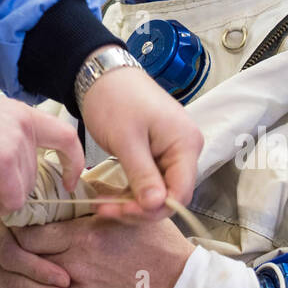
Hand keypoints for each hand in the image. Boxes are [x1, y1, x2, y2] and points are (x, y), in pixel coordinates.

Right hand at [0, 83, 83, 213]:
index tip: (69, 181)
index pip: (65, 137)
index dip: (72, 161)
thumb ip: (3, 131)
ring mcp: (16, 146)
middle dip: (14, 186)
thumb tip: (4, 156)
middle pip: (33, 173)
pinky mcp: (2, 164)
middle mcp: (25, 128)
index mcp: (22, 114)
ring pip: (22, 190)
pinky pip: (11, 199)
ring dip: (2, 196)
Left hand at [11, 214, 195, 287]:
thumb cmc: (156, 245)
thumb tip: (73, 183)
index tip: (19, 220)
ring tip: (30, 258)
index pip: (29, 234)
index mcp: (83, 239)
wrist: (177, 285)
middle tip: (17, 238)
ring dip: (32, 270)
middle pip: (26, 259)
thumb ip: (96, 198)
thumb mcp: (126, 212)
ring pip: (37, 282)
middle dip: (20, 248)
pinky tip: (50, 279)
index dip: (19, 226)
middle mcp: (75, 267)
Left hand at [78, 62, 202, 216]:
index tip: (123, 212)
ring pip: (157, 191)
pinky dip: (131, 191)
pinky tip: (111, 197)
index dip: (154, 209)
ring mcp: (171, 151)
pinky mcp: (157, 153)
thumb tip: (156, 206)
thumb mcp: (127, 139)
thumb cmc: (116, 99)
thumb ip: (143, 174)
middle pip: (170, 194)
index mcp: (185, 144)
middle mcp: (185, 149)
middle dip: (140, 208)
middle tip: (106, 211)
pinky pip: (149, 181)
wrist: (102, 75)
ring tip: (103, 206)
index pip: (181, 192)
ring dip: (132, 202)